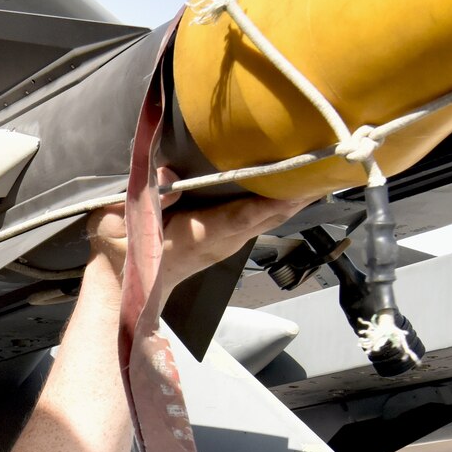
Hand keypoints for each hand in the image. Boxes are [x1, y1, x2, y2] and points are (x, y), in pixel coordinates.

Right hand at [85, 176, 313, 290]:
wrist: (122, 289)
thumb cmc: (121, 254)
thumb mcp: (119, 224)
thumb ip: (146, 200)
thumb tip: (170, 174)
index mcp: (200, 234)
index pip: (247, 213)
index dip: (277, 197)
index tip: (307, 180)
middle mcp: (221, 240)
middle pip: (270, 213)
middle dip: (300, 191)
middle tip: (332, 161)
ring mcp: (225, 243)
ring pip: (269, 217)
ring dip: (295, 196)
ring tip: (322, 168)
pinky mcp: (224, 242)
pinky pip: (259, 219)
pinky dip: (280, 203)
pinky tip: (295, 187)